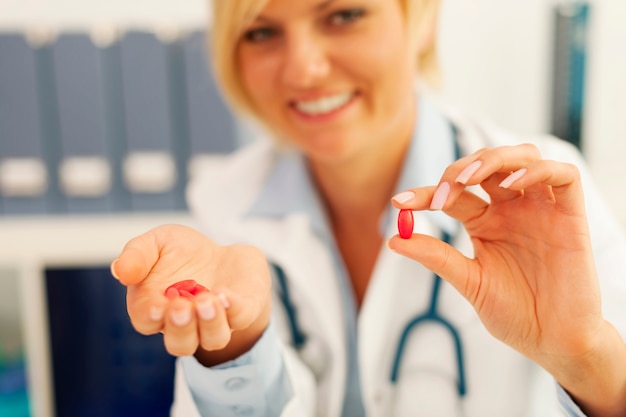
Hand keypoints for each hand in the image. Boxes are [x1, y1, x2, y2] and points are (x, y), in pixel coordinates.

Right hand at [111, 224, 271, 364]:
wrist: (224, 254)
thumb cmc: (182, 253)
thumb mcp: (157, 242)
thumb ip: (137, 253)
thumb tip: (119, 270)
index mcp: (156, 308)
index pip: (147, 321)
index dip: (149, 316)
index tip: (155, 307)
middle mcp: (186, 323)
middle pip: (180, 343)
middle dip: (181, 328)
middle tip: (182, 307)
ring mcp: (216, 321)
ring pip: (213, 339)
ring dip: (210, 324)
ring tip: (208, 300)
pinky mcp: (242, 310)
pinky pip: (240, 318)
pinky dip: (234, 309)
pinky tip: (226, 293)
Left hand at [388, 144, 625, 415]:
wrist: (554, 342)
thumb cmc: (514, 314)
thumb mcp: (470, 282)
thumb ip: (437, 257)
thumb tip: (394, 239)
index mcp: (484, 223)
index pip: (452, 194)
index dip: (424, 193)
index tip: (399, 203)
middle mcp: (511, 209)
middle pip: (485, 164)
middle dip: (459, 169)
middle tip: (441, 192)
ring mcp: (541, 209)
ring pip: (522, 157)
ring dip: (493, 159)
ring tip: (469, 180)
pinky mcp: (571, 216)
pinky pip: (564, 175)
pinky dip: (538, 170)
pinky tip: (512, 184)